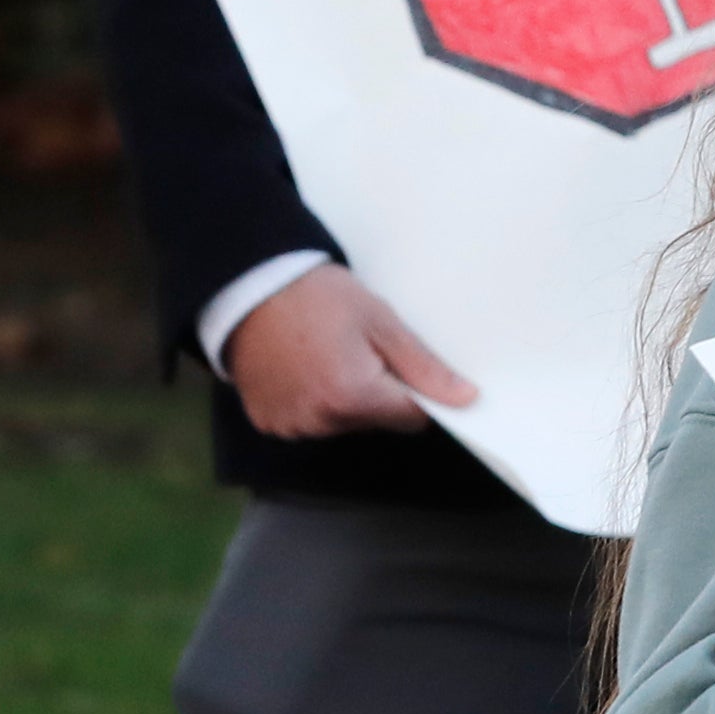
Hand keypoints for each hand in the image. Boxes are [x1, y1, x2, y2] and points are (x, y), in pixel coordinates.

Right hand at [223, 265, 477, 439]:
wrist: (249, 289)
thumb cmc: (317, 297)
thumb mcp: (381, 323)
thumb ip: (423, 367)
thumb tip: (464, 398)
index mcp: (352, 397)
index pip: (412, 418)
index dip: (418, 393)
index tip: (407, 368)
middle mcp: (320, 420)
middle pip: (377, 421)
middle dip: (380, 392)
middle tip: (361, 350)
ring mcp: (290, 425)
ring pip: (344, 423)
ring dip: (346, 399)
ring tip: (329, 355)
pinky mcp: (269, 422)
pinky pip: (309, 421)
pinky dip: (314, 401)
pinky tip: (305, 368)